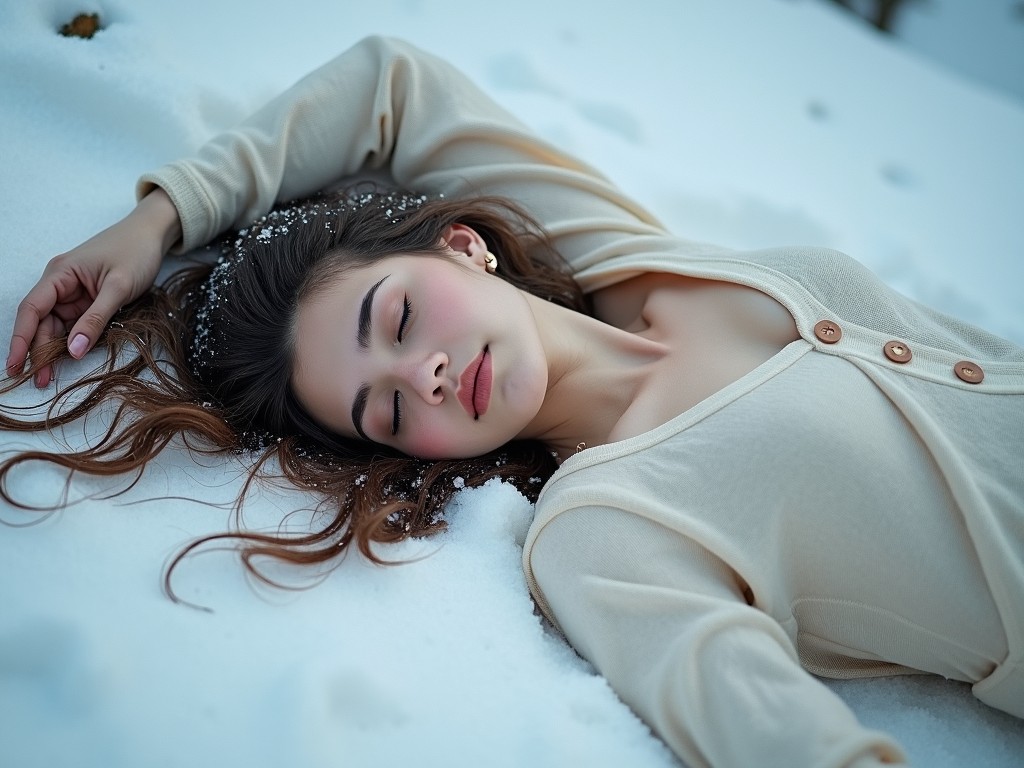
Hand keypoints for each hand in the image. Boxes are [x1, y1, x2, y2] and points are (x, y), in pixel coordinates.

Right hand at [6, 188, 181, 386]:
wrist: (152, 236)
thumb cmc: (135, 252)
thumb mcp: (119, 287)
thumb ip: (97, 319)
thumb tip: (72, 350)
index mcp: (60, 274)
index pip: (31, 309)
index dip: (21, 338)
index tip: (16, 364)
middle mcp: (60, 284)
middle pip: (41, 322)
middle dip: (38, 351)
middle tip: (40, 381)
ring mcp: (74, 294)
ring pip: (56, 327)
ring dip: (52, 351)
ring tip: (49, 379)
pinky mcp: (87, 301)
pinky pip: (74, 324)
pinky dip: (71, 342)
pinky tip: (67, 360)